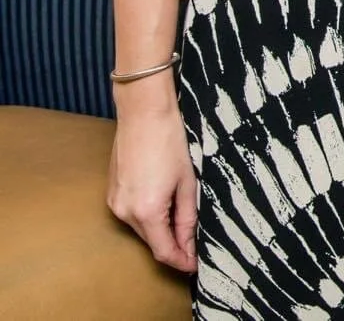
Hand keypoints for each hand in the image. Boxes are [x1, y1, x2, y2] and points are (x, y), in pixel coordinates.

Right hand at [107, 81, 197, 273]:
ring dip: (161, 231)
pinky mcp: (112, 192)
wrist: (143, 113)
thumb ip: (187, 217)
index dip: (181, 261)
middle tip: (195, 248)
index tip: (195, 265)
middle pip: (152, 241)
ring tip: (184, 226)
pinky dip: (149, 217)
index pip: (164, 251)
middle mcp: (124, 212)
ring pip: (142, 229)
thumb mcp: (187, 182)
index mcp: (146, 211)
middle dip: (173, 247)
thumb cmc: (170, 141)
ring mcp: (114, 202)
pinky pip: (133, 214)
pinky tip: (166, 207)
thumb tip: (189, 243)